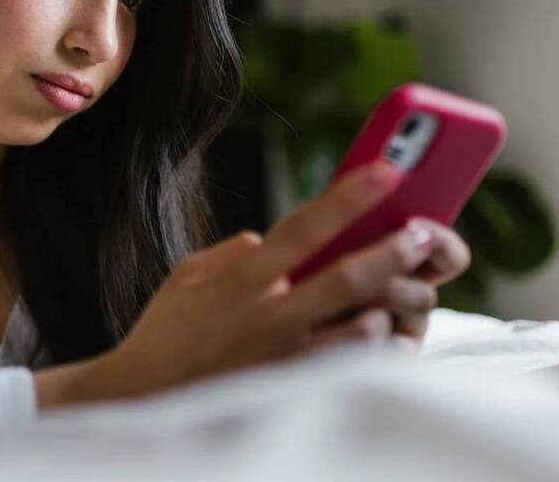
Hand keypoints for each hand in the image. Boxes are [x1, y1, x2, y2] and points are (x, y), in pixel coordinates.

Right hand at [34, 160, 444, 407]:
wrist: (145, 397)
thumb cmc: (165, 333)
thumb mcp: (187, 277)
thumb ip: (231, 254)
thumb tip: (266, 240)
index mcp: (240, 278)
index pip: (303, 227)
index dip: (347, 196)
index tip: (385, 170)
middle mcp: (267, 315)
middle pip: (347, 276)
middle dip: (394, 251)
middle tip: (423, 235)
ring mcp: (284, 356)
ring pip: (361, 326)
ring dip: (392, 305)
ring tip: (407, 291)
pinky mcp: (293, 390)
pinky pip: (354, 368)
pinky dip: (379, 349)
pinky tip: (389, 336)